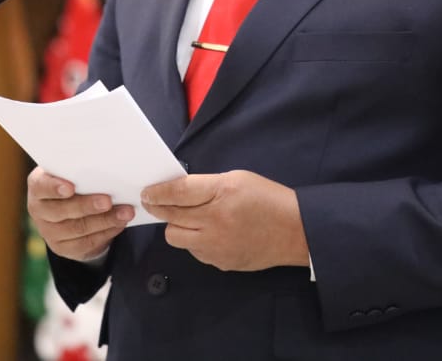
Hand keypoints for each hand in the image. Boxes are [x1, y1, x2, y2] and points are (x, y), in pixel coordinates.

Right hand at [27, 167, 133, 261]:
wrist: (69, 209)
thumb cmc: (74, 181)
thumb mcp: (72, 172)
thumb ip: (81, 170)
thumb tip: (106, 165)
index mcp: (38, 185)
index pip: (41, 186)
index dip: (54, 187)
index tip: (70, 187)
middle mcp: (39, 210)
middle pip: (61, 211)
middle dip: (87, 206)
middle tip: (108, 201)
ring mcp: (49, 232)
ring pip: (78, 228)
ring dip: (105, 220)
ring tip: (125, 213)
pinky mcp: (63, 247)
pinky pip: (86, 242)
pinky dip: (106, 232)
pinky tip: (120, 223)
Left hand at [141, 170, 309, 271]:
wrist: (294, 231)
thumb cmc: (267, 199)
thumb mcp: (238, 179)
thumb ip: (206, 184)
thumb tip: (177, 191)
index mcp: (221, 193)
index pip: (178, 192)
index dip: (157, 192)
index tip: (147, 192)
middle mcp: (215, 221)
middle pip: (171, 216)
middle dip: (158, 207)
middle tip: (153, 203)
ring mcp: (216, 245)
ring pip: (176, 237)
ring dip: (177, 226)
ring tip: (188, 219)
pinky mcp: (220, 262)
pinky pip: (194, 251)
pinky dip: (194, 241)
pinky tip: (209, 233)